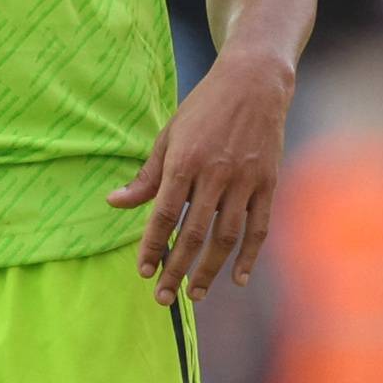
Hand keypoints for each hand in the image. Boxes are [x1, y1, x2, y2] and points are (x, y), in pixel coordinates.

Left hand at [106, 49, 293, 305]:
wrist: (252, 85)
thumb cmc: (202, 109)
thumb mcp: (168, 135)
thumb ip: (145, 175)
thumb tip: (114, 203)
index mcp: (184, 161)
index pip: (164, 214)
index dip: (152, 245)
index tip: (143, 271)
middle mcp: (214, 175)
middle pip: (194, 233)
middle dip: (176, 269)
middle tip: (164, 297)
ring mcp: (244, 181)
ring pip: (227, 238)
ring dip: (209, 270)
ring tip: (194, 293)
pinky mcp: (267, 184)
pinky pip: (258, 228)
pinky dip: (248, 256)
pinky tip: (237, 278)